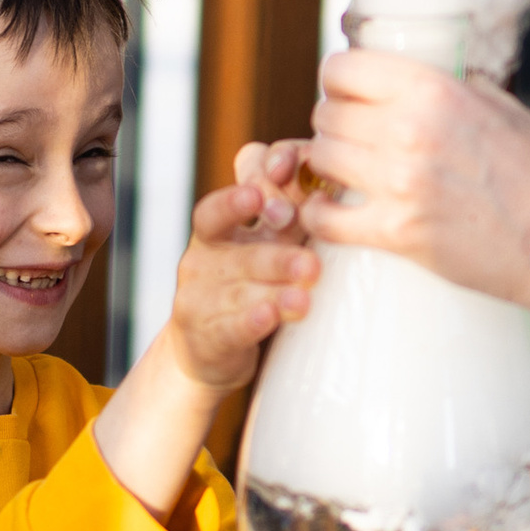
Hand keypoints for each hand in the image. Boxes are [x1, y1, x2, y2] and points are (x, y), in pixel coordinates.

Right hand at [94, 179, 318, 524]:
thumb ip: (287, 217)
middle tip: (311, 262)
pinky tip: (270, 316)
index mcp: (214, 233)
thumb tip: (332, 185)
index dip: (237, 200)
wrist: (210, 345)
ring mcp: (198, 300)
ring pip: (237, 292)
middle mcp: (201, 261)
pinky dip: (251, 321)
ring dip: (273, 293)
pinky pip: (230, 328)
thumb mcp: (265, 244)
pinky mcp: (206, 338)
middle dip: (276, 256)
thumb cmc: (250, 283)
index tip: (264, 193)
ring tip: (303, 298)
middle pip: (239, 254)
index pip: (216, 209)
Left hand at [300, 47, 529, 303]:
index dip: (340, 82)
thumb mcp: (500, 106)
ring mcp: (401, 183)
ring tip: (347, 173)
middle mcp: (410, 128)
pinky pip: (326, 218)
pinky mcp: (398, 233)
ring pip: (320, 159)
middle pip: (327, 115)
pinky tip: (333, 211)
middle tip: (353, 140)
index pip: (342, 69)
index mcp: (433, 88)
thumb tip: (414, 76)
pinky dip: (322, 215)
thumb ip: (452, 86)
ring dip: (327, 166)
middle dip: (335, 126)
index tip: (348, 96)